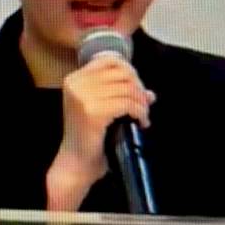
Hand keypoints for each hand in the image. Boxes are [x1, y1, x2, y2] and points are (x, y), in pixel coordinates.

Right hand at [46, 52, 154, 208]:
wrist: (76, 163)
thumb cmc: (88, 138)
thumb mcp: (101, 109)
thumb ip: (120, 94)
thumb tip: (149, 93)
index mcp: (74, 79)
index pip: (109, 60)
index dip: (129, 71)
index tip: (137, 88)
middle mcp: (77, 84)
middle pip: (121, 73)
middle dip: (138, 87)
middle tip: (144, 105)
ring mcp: (83, 97)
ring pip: (127, 89)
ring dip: (141, 103)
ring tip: (143, 116)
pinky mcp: (94, 112)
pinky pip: (128, 104)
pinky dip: (140, 113)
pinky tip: (141, 123)